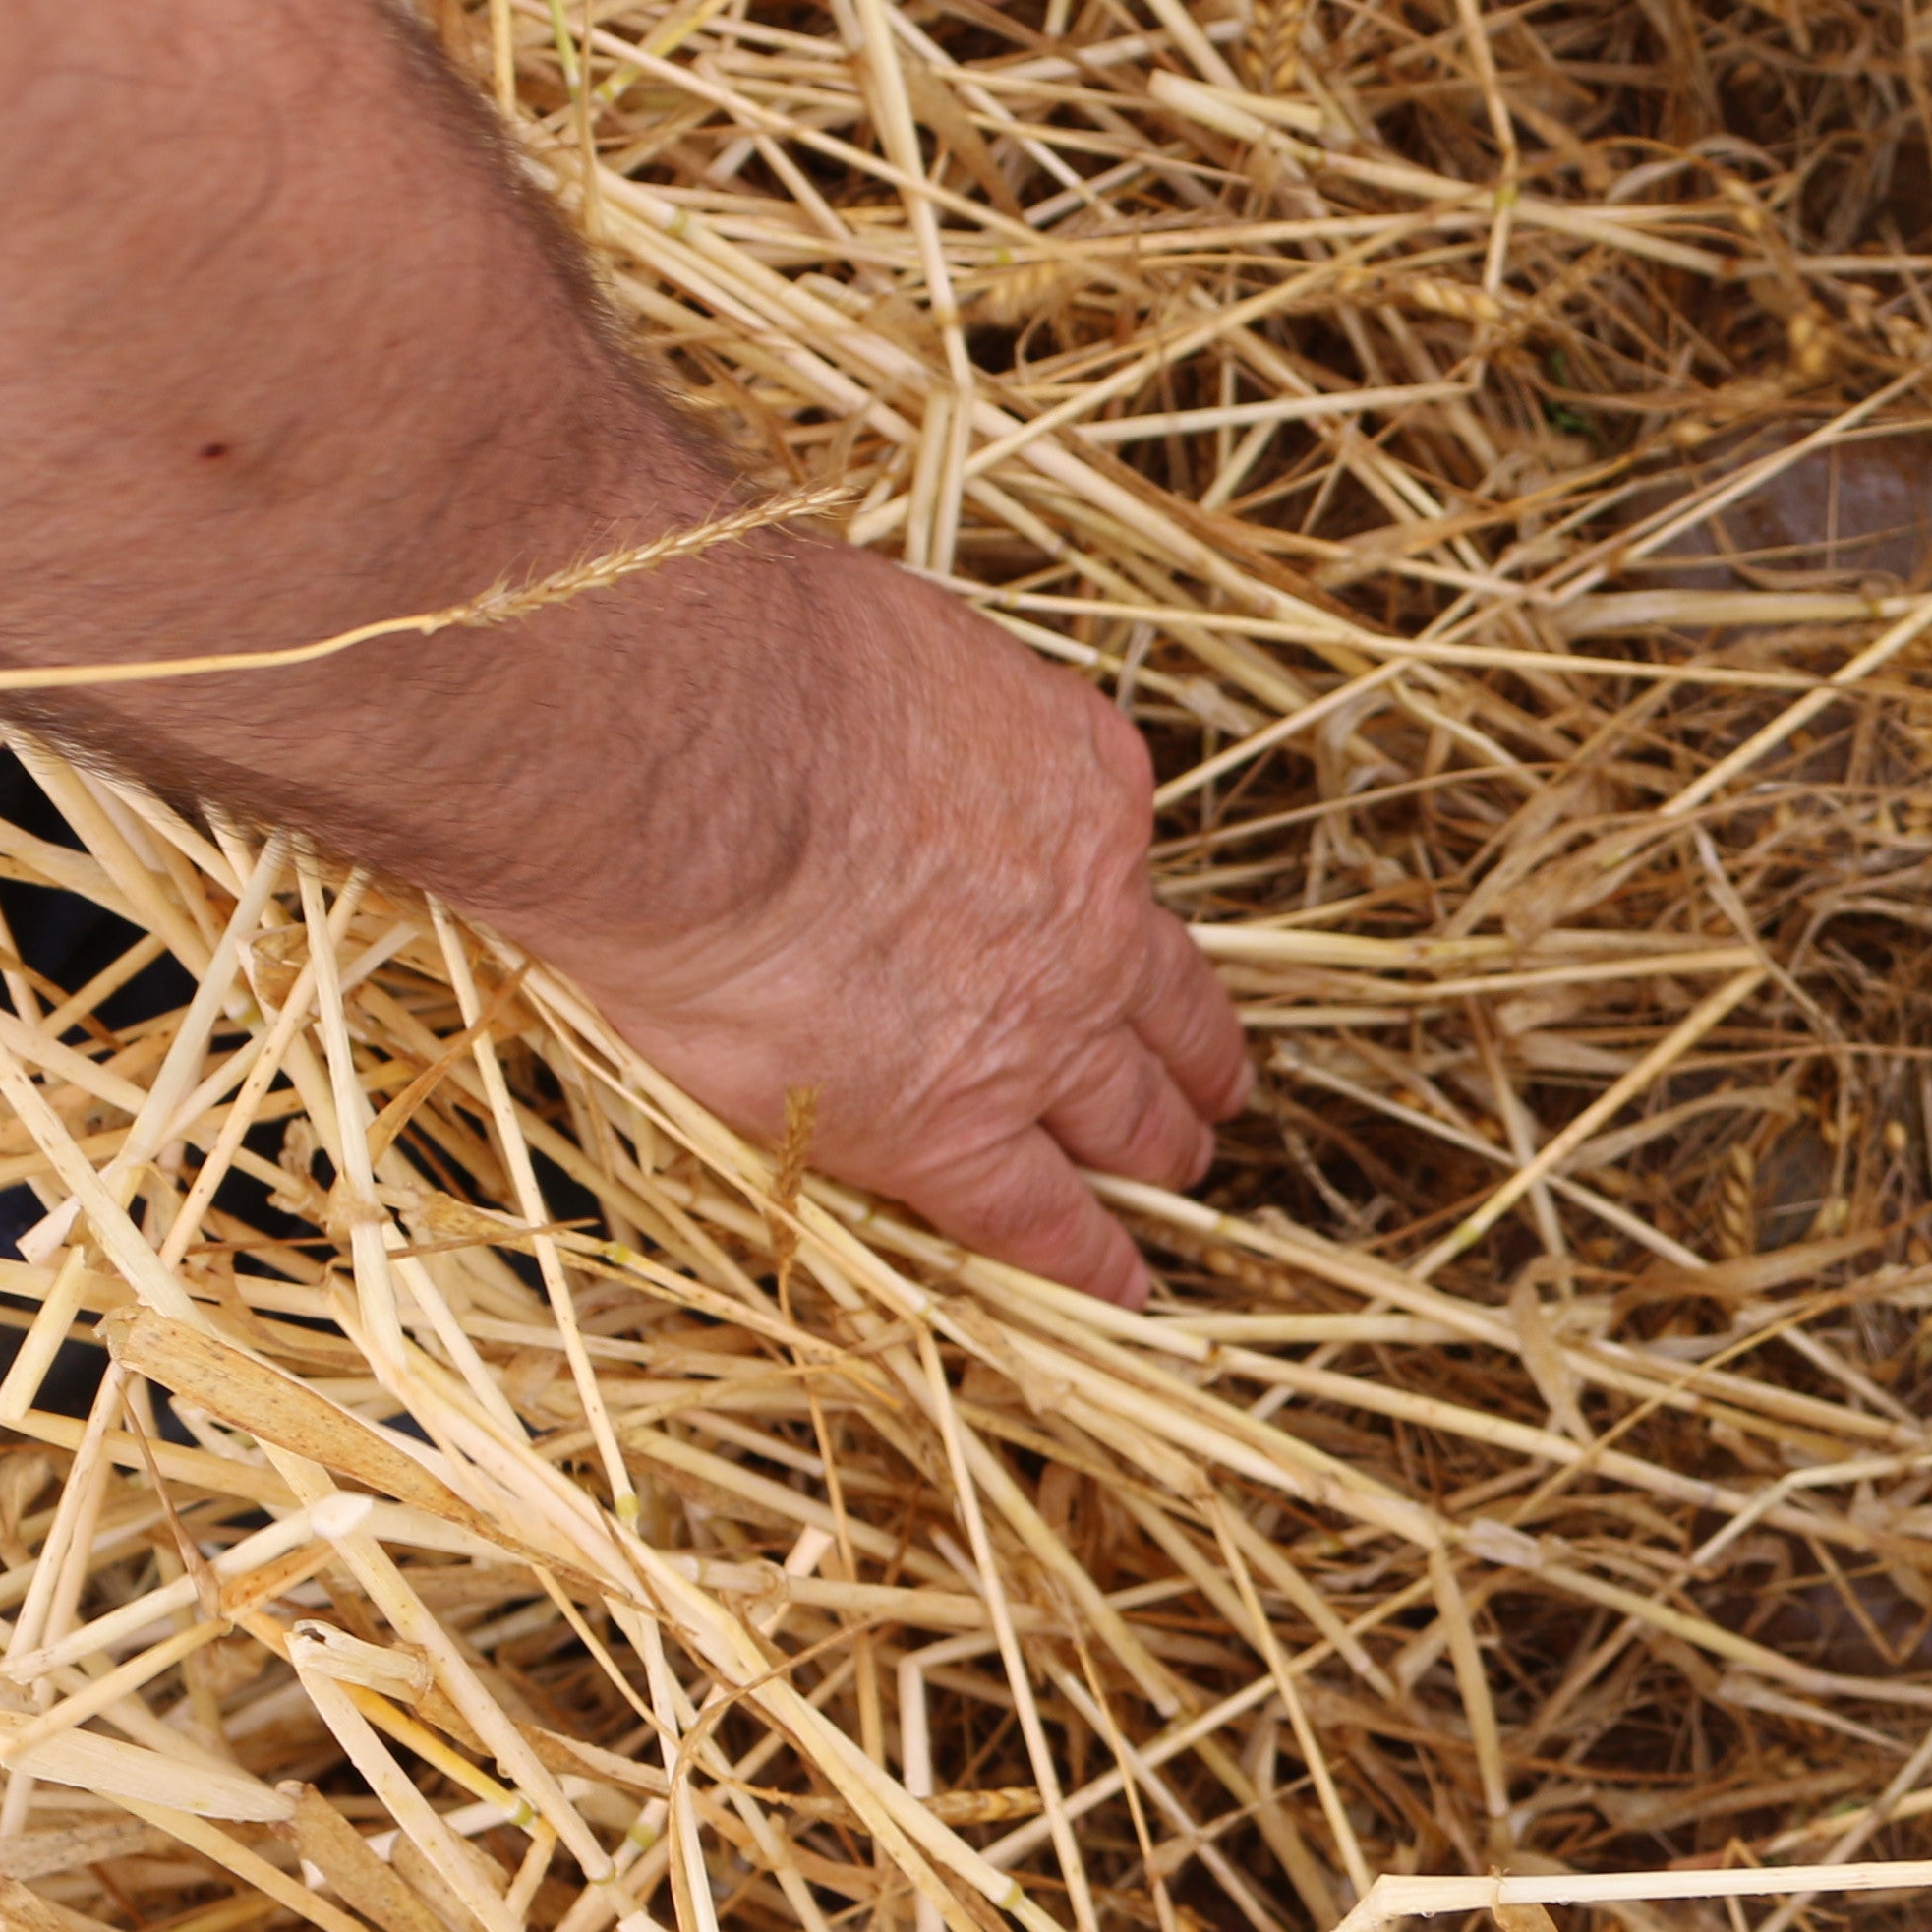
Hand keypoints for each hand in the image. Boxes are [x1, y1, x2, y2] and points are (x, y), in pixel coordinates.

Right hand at [544, 544, 1249, 1307]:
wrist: (717, 756)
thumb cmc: (762, 665)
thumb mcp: (886, 641)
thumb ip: (901, 699)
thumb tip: (851, 701)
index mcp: (1078, 779)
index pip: (1114, 862)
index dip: (1123, 911)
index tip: (1132, 937)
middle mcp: (1088, 910)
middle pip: (1159, 996)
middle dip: (1190, 1047)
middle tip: (1214, 1089)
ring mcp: (1037, 1025)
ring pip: (1124, 1107)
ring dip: (1159, 1143)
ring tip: (1179, 1171)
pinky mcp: (953, 1125)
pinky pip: (1040, 1213)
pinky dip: (1087, 1257)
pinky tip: (1121, 1290)